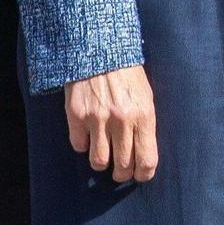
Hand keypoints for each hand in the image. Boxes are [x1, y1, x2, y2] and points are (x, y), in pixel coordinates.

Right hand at [64, 65, 158, 181]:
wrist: (101, 50)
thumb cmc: (128, 75)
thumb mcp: (146, 96)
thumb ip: (145, 124)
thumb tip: (143, 156)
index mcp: (144, 115)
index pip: (146, 160)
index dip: (143, 174)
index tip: (140, 174)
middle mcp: (122, 120)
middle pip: (122, 166)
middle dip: (122, 172)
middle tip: (121, 168)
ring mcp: (97, 119)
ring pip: (99, 162)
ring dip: (102, 161)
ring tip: (104, 152)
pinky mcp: (77, 116)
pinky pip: (79, 146)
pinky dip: (84, 144)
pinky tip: (89, 133)